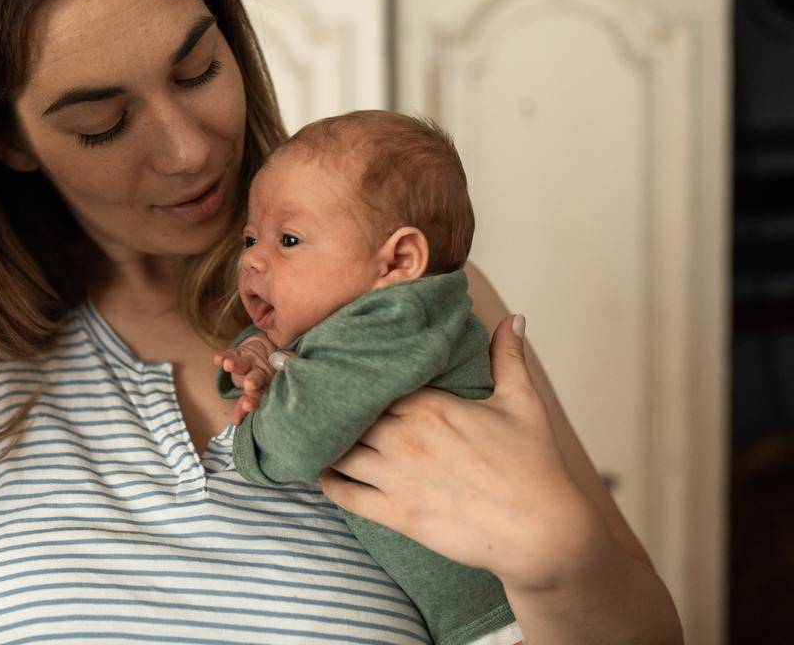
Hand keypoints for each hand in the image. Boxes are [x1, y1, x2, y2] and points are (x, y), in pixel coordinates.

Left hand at [213, 334, 284, 424]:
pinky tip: (218, 359)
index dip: (253, 402)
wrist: (271, 346)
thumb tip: (298, 363)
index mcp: (269, 386)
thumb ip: (292, 365)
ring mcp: (246, 365)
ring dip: (235, 366)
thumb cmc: (282, 363)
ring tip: (229, 365)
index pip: (261, 397)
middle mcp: (255, 379)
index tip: (248, 405)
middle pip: (253, 383)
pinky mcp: (239, 353)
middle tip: (248, 385)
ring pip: (241, 367)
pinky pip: (230, 354)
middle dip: (250, 384)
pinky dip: (223, 357)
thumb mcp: (289, 366)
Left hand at [319, 315, 611, 591]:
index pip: (373, 380)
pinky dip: (327, 482)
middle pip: (347, 412)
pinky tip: (323, 472)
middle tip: (306, 395)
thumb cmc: (534, 466)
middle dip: (329, 404)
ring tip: (311, 432)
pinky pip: (343, 495)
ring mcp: (396, 477)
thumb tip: (515, 318)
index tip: (331, 364)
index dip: (353, 374)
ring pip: (338, 451)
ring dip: (323, 441)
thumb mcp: (523, 403)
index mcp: (429, 404)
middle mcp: (404, 437)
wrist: (544, 532)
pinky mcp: (396, 513)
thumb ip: (508, 357)